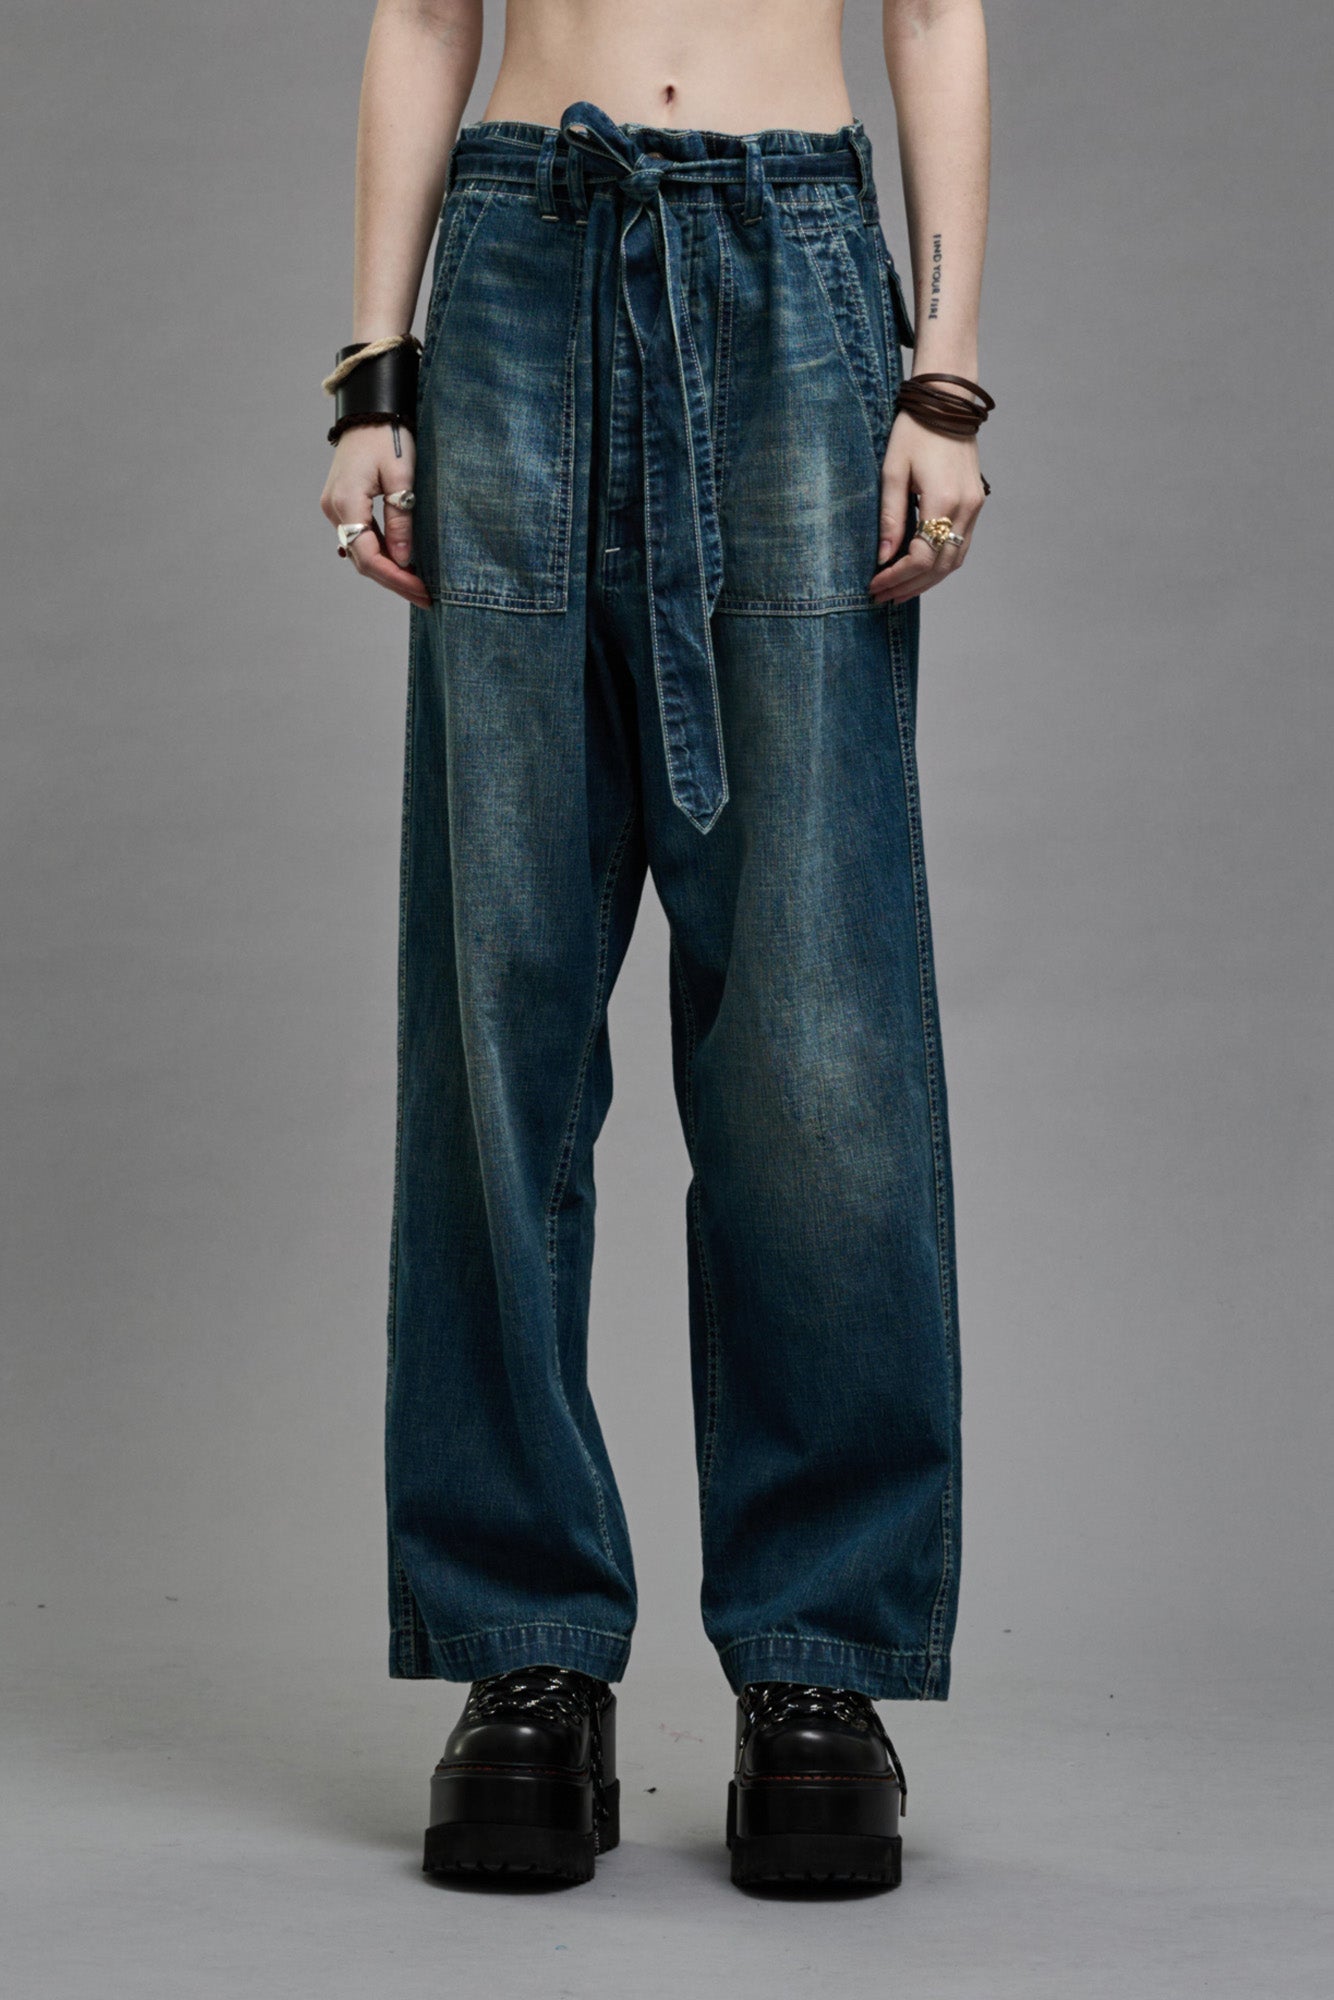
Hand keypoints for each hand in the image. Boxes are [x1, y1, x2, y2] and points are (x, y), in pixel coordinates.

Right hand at [320, 424, 431, 610]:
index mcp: (347, 503)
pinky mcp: (342, 504)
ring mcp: (335, 507)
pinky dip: (380, 553)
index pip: (370, 558)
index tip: (423, 592)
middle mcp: (334, 510)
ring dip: (388, 570)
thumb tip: (403, 561)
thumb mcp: (401, 477)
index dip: (397, 579)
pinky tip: (402, 562)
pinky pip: (360, 537)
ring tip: (417, 584)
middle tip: (425, 596)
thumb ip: (400, 520)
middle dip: (394, 580)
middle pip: (363, 560)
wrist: (370, 409)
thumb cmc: (389, 435)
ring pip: (360, 552)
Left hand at [868, 414, 987, 605]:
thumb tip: (883, 557)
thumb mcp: (892, 472)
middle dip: (909, 586)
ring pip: (954, 561)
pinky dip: (940, 564)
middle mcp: (965, 508)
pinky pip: (961, 546)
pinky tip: (919, 571)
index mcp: (943, 500)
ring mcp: (974, 507)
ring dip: (926, 581)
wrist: (948, 404)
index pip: (921, 557)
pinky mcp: (976, 504)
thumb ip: (890, 517)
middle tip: (882, 597)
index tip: (874, 585)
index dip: (896, 577)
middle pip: (940, 567)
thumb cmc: (915, 431)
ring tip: (899, 591)